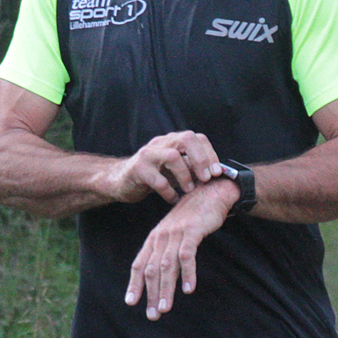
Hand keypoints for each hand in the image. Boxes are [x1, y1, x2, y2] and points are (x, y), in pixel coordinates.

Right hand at [107, 131, 224, 204]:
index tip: (216, 173)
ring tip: (189, 189)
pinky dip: (169, 192)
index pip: (197, 138)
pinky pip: (157, 180)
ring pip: (172, 156)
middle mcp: (161, 143)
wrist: (121, 181)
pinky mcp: (137, 169)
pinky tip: (173, 199)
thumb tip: (216, 174)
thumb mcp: (175, 170)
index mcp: (173, 141)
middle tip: (206, 178)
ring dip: (185, 175)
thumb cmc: (153, 175)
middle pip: (186, 139)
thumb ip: (192, 168)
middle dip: (201, 159)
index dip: (210, 154)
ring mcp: (148, 155)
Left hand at [125, 178, 238, 319]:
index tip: (131, 303)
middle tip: (153, 315)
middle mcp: (161, 237)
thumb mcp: (174, 234)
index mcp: (154, 239)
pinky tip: (189, 289)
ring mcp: (176, 234)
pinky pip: (187, 256)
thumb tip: (162, 277)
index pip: (139, 264)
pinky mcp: (191, 232)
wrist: (210, 193)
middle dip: (150, 294)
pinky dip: (187, 274)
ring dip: (166, 289)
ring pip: (167, 267)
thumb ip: (167, 253)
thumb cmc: (193, 218)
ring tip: (165, 308)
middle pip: (152, 270)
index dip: (134, 284)